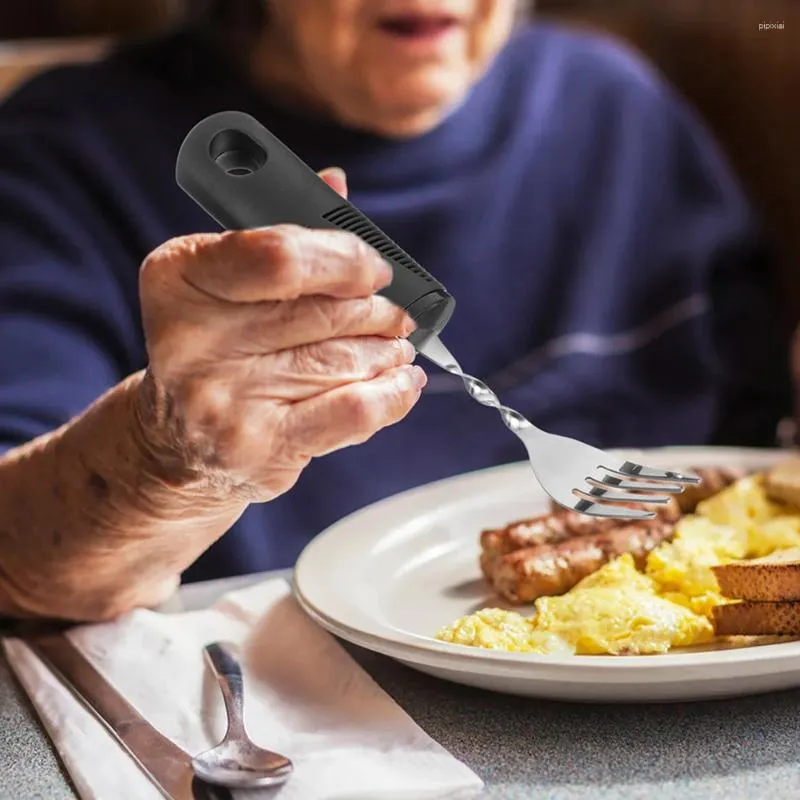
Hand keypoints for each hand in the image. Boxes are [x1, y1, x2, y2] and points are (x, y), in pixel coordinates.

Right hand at [137, 168, 425, 504]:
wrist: (180, 443)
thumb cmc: (219, 348)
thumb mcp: (229, 283)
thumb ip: (282, 234)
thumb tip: (335, 185)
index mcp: (179, 276)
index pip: (282, 255)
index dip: (346, 258)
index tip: (377, 270)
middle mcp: (190, 339)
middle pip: (327, 312)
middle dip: (380, 311)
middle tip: (400, 314)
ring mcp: (220, 400)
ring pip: (347, 359)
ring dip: (389, 351)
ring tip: (397, 348)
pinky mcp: (258, 447)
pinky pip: (355, 409)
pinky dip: (395, 393)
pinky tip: (404, 381)